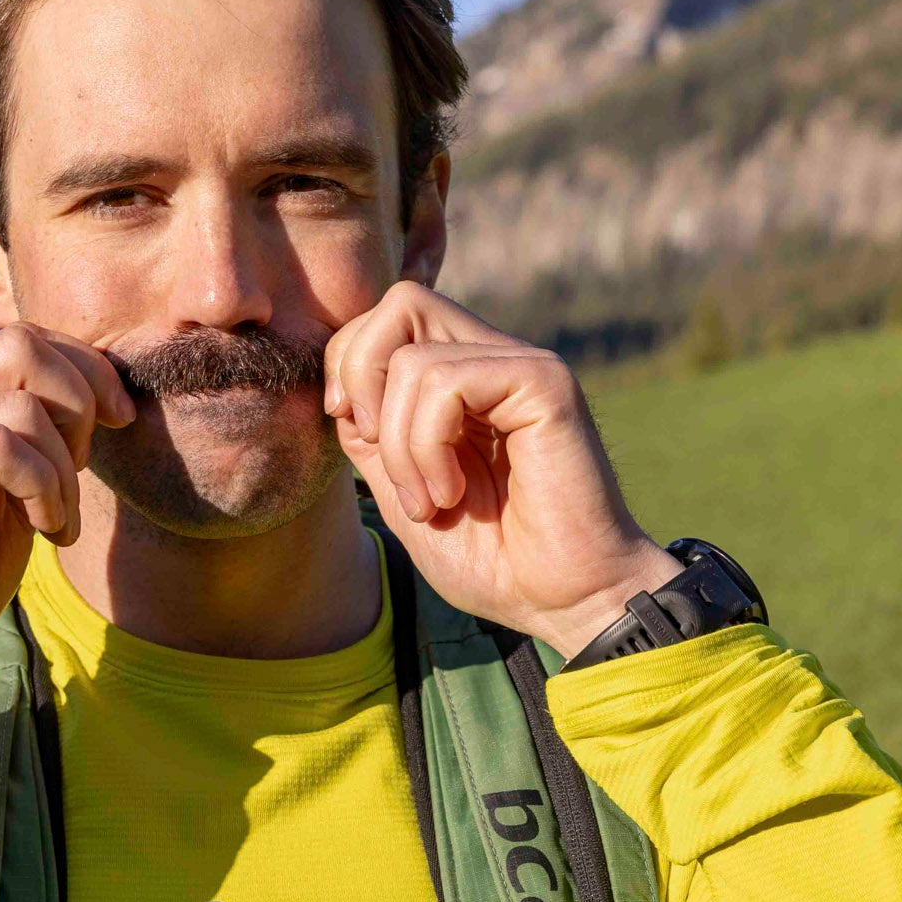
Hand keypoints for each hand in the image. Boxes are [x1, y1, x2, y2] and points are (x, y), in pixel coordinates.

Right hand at [0, 324, 132, 652]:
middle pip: (20, 345)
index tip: (119, 418)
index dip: (84, 367)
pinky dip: (43, 489)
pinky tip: (44, 530)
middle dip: (79, 402)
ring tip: (58, 520)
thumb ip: (33, 444)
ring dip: (65, 467)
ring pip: (21, 402)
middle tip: (85, 469)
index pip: (20, 338)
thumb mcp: (7, 497)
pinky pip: (2, 448)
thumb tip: (95, 399)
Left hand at [323, 282, 680, 658]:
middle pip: (402, 302)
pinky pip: (448, 383)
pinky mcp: (544, 383)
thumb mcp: (402, 490)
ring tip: (431, 499)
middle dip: (360, 376)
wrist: (562, 600)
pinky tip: (452, 491)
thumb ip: (374, 436)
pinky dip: (427, 446)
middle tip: (377, 447)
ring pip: (413, 359)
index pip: (386, 319)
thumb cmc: (493, 557)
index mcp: (464, 378)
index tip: (356, 432)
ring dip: (400, 446)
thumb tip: (340, 388)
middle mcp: (496, 360)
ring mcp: (524, 367)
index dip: (348, 366)